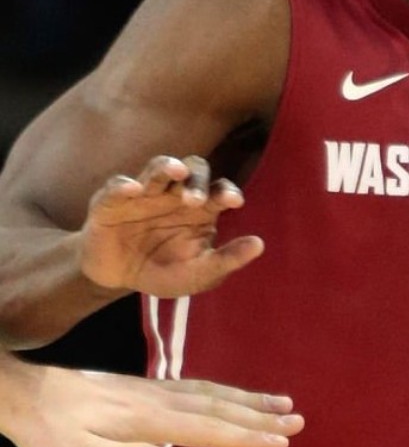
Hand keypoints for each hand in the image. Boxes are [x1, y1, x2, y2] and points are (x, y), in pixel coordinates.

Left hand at [1, 358, 303, 446]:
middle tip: (298, 419)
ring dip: (250, 398)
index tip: (280, 440)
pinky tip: (235, 396)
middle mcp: (160, 399)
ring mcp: (157, 389)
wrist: (30, 394)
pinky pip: (199, 386)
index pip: (207, 429)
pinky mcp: (151, 387)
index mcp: (147, 419)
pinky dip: (226, 390)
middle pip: (220, 407)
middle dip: (261, 415)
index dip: (246, 436)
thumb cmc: (51, 432)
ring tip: (282, 402)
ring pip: (214, 392)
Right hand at [79, 155, 263, 296]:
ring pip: (158, 169)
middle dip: (197, 180)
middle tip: (196, 201)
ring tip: (177, 171)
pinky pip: (117, 187)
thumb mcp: (198, 274)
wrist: (119, 279)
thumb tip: (259, 244)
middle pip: (193, 170)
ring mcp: (144, 194)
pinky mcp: (111, 201)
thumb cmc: (165, 271)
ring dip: (167, 167)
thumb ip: (226, 260)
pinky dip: (124, 185)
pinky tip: (133, 189)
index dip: (227, 191)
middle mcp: (175, 193)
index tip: (234, 201)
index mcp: (201, 209)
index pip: (219, 190)